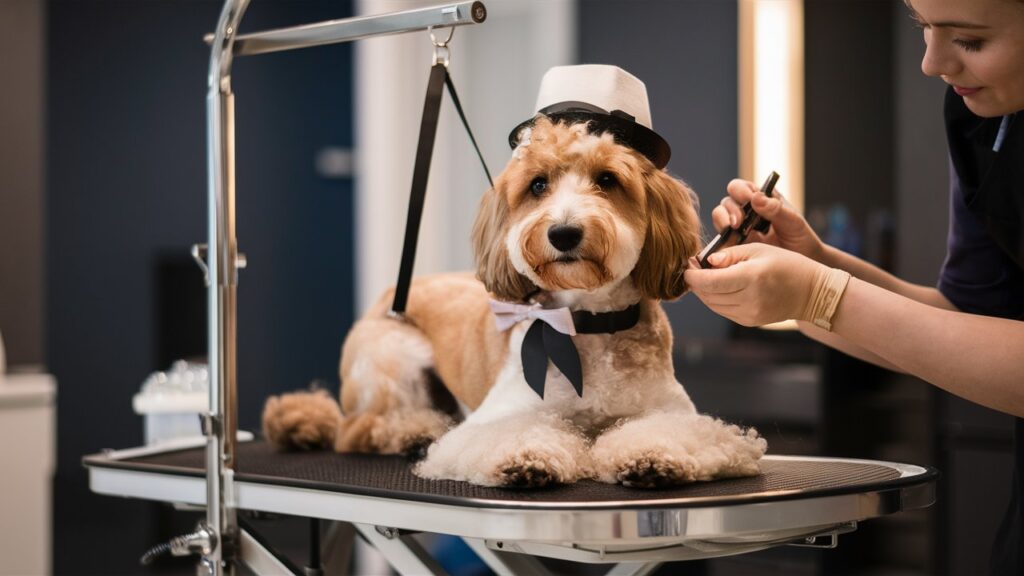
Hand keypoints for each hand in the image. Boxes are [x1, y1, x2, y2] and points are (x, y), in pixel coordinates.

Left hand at [684, 243, 824, 326]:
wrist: (810, 292)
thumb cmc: (786, 264)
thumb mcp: (758, 250)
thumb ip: (730, 255)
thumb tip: (706, 261)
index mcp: (751, 278)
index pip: (710, 281)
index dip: (692, 275)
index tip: (687, 265)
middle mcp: (748, 299)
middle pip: (707, 294)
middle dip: (695, 282)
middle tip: (692, 267)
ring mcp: (748, 314)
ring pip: (712, 304)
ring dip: (703, 291)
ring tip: (704, 276)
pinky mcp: (749, 322)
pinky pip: (723, 310)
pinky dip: (715, 299)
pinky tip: (718, 286)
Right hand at [713, 179, 825, 262]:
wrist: (802, 266)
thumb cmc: (801, 239)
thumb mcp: (793, 222)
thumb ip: (776, 209)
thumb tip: (755, 197)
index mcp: (760, 200)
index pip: (740, 188)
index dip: (739, 190)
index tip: (746, 199)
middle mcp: (745, 212)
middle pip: (726, 202)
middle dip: (730, 210)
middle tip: (738, 222)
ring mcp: (738, 229)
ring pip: (720, 218)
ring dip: (723, 222)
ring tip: (734, 231)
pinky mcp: (734, 247)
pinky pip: (721, 241)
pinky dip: (722, 241)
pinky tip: (731, 245)